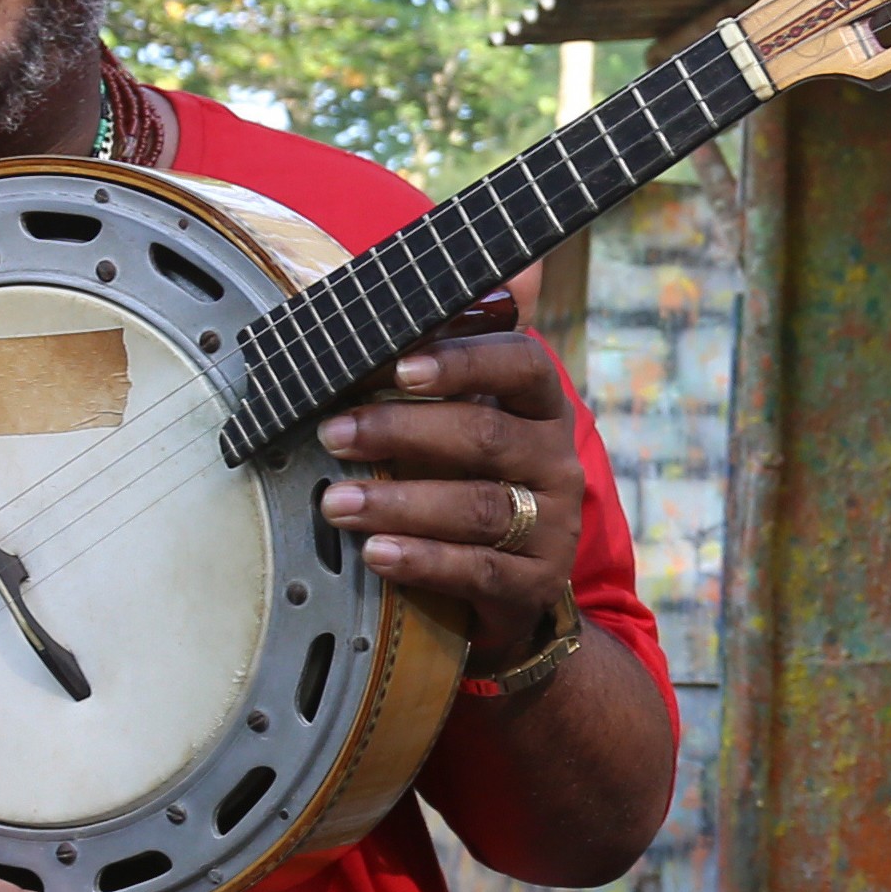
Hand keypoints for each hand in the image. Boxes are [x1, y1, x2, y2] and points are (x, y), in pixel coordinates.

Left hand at [314, 329, 583, 660]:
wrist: (516, 578)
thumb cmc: (472, 475)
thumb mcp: (467, 418)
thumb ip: (439, 366)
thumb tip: (402, 310)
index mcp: (542, 405)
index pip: (522, 363)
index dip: (463, 361)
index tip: (400, 368)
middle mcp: (556, 460)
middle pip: (485, 436)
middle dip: (400, 432)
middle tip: (334, 435)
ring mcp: (553, 524)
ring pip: (477, 507)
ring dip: (399, 502)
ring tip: (337, 502)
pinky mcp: (537, 581)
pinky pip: (478, 569)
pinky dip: (423, 560)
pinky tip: (376, 552)